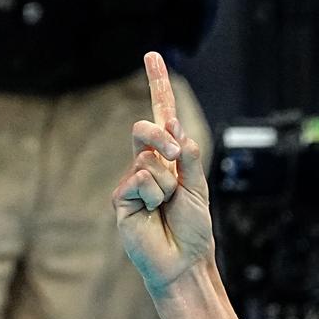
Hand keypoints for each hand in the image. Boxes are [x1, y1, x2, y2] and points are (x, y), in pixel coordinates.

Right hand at [112, 52, 212, 295]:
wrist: (183, 261)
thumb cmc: (193, 229)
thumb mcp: (197, 188)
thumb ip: (188, 158)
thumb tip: (175, 127)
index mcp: (169, 160)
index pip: (161, 117)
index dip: (157, 86)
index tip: (153, 56)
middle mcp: (148, 166)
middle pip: (146, 129)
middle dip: (159, 136)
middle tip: (174, 156)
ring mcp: (132, 181)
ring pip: (148, 161)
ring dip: (166, 184)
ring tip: (167, 207)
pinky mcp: (121, 199)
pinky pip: (140, 180)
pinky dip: (153, 196)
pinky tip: (153, 213)